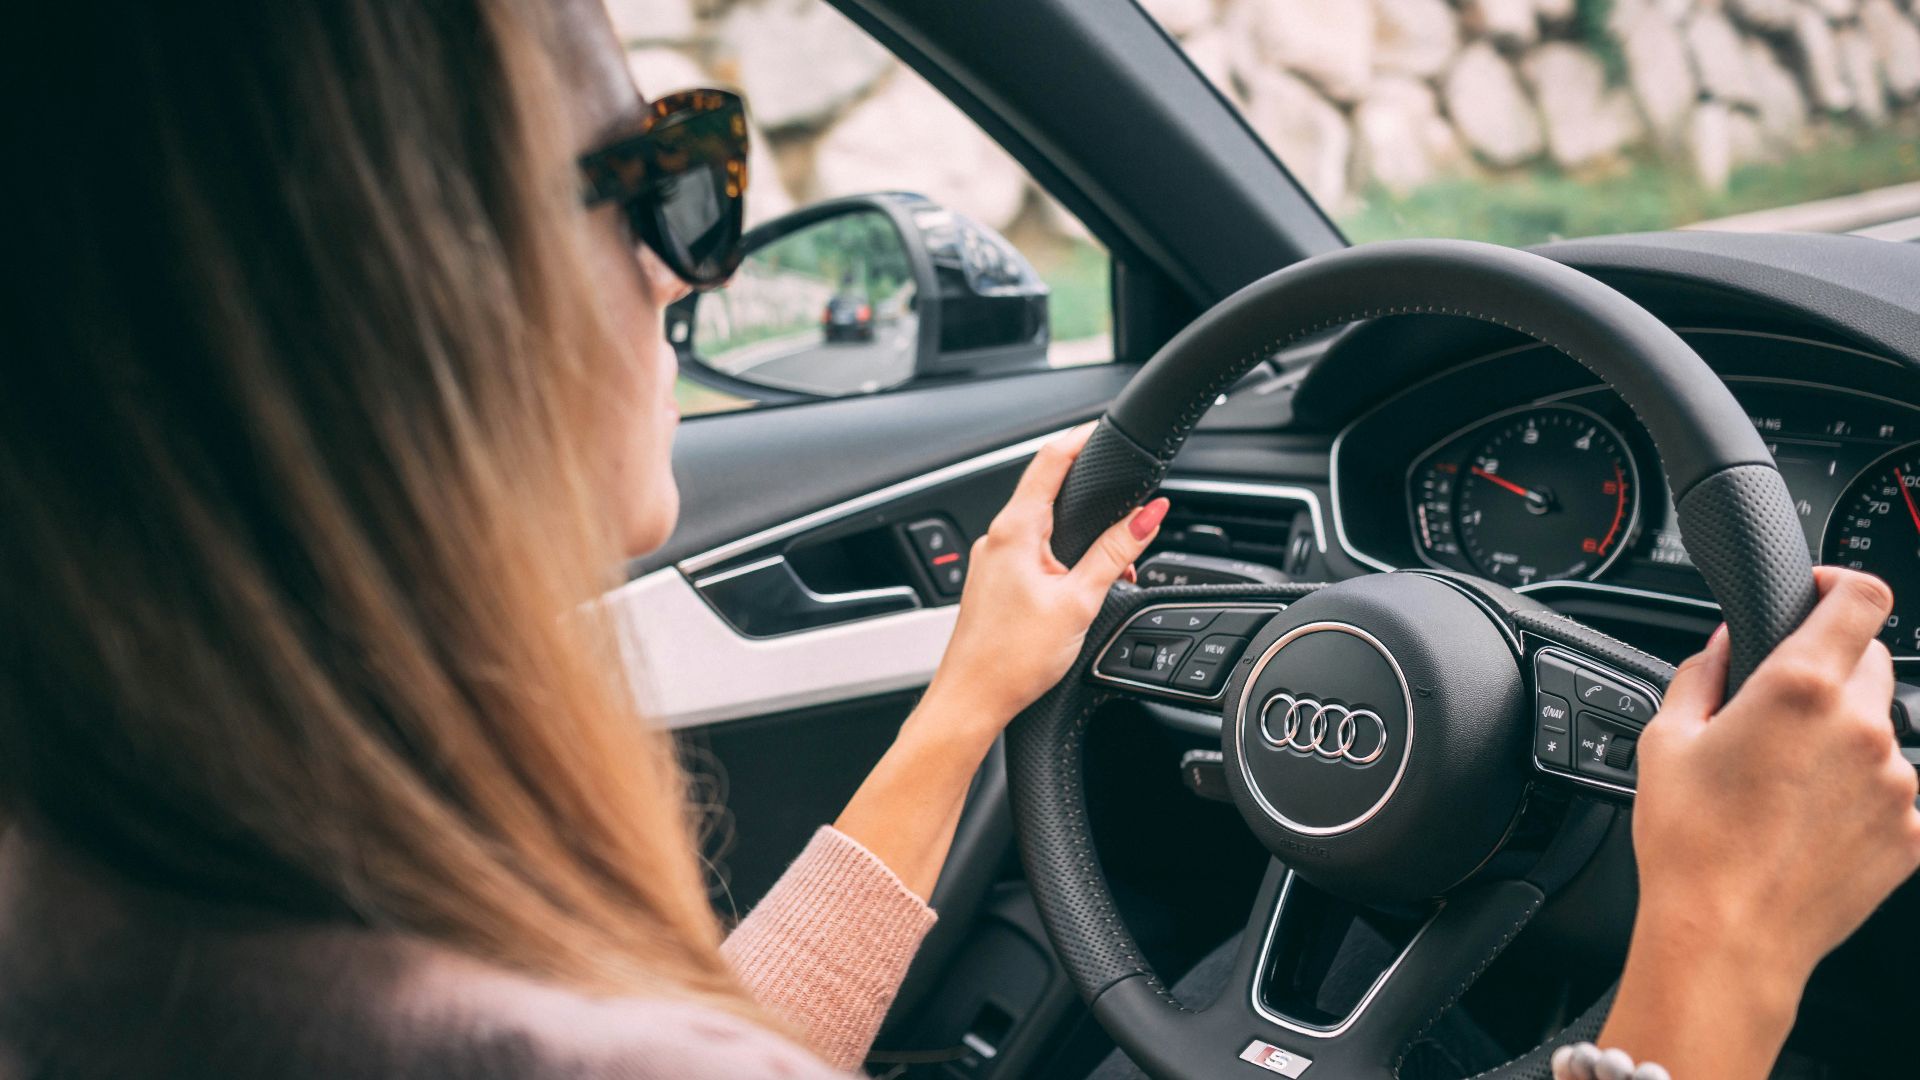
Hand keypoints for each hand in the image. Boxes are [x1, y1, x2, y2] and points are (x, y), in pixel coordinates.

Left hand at [836, 424, 1165, 896]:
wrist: (971, 702)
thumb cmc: (1011, 659)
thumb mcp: (1079, 600)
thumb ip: (1115, 553)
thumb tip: (1148, 515)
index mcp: (1014, 530)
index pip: (1050, 460)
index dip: (1081, 439)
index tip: (1106, 430)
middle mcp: (997, 538)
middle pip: (1048, 492)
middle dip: (1091, 496)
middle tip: (1127, 503)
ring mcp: (991, 561)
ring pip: (1042, 528)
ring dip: (1079, 535)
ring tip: (1114, 564)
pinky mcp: (993, 585)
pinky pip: (1031, 555)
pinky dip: (1061, 559)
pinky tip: (1080, 587)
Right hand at [1599, 566, 1919, 1075]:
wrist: (1728, 938)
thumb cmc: (1689, 844)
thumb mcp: (1665, 739)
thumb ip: (1703, 672)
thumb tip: (1728, 644)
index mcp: (1800, 688)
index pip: (1863, 597)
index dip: (1841, 583)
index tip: (1819, 594)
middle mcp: (1862, 727)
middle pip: (1871, 660)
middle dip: (1829, 667)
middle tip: (1778, 707)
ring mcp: (1896, 783)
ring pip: (1879, 728)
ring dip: (1841, 735)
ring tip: (1784, 782)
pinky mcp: (1910, 832)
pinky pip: (1890, 787)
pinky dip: (1856, 790)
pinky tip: (1804, 820)